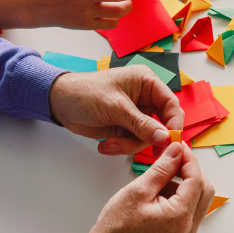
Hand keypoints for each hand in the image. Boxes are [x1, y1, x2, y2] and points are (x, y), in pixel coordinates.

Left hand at [49, 66, 184, 155]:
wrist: (59, 103)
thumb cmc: (86, 93)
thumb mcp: (116, 107)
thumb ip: (141, 123)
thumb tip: (165, 137)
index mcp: (146, 82)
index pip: (170, 103)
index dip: (173, 123)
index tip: (171, 141)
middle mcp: (145, 98)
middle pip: (162, 123)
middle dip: (148, 138)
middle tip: (143, 150)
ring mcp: (135, 114)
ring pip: (147, 137)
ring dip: (129, 144)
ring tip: (110, 144)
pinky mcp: (126, 127)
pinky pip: (133, 142)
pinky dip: (121, 146)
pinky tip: (106, 145)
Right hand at [73, 142, 214, 232]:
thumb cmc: (116, 230)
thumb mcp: (137, 191)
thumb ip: (161, 168)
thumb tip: (176, 151)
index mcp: (179, 217)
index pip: (196, 180)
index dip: (189, 159)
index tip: (178, 147)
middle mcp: (187, 231)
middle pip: (204, 191)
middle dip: (191, 171)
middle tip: (173, 159)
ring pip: (198, 202)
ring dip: (185, 185)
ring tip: (159, 180)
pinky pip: (189, 214)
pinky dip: (180, 199)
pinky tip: (160, 195)